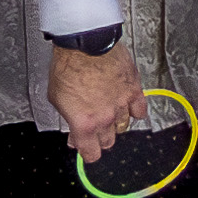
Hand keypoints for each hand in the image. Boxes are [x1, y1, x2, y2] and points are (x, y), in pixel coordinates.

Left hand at [45, 39, 138, 159]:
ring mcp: (121, 105)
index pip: (91, 154)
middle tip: (94, 126)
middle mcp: (105, 118)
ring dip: (115, 123)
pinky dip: (134, 111)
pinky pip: (140, 111)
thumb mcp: (57, 98)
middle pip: (108, 141)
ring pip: (123, 127)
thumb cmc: (68, 65)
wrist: (84, 43)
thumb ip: (68, 120)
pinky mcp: (134, 90)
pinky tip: (127, 106)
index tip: (85, 147)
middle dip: (100, 137)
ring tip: (107, 112)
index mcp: (84, 123)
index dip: (87, 152)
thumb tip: (73, 133)